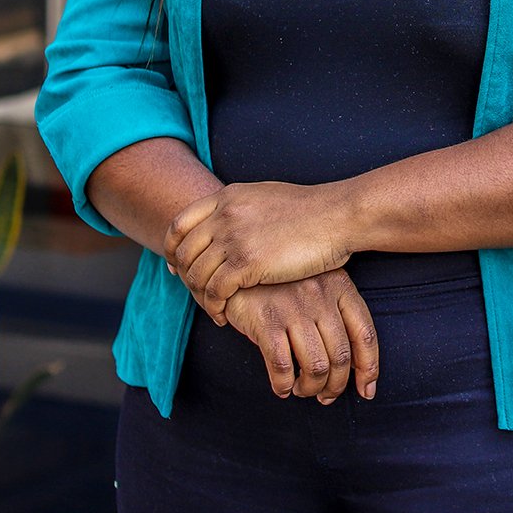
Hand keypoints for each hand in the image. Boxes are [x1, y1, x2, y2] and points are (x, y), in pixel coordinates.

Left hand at [165, 182, 354, 315]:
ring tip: (212, 308)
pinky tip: (223, 316)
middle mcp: (225, 215)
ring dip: (200, 296)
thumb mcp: (266, 196)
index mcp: (228, 197)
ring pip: (197, 275)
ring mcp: (234, 238)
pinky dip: (214, 308)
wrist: (338, 215)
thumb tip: (228, 220)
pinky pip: (215, 292)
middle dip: (185, 276)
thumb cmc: (312, 210)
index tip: (177, 264)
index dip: (174, 247)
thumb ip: (241, 208)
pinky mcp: (246, 263)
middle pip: (185, 252)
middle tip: (195, 292)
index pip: (181, 223)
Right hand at [225, 272, 379, 402]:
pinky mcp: (266, 320)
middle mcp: (320, 296)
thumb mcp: (316, 285)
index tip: (367, 390)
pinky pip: (282, 366)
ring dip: (310, 388)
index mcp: (339, 286)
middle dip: (335, 386)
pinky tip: (281, 387)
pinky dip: (283, 385)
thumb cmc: (280, 284)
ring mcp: (293, 308)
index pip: (365, 334)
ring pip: (316, 366)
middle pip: (341, 356)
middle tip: (325, 395)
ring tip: (301, 389)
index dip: (369, 368)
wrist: (238, 268)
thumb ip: (335, 313)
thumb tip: (353, 364)